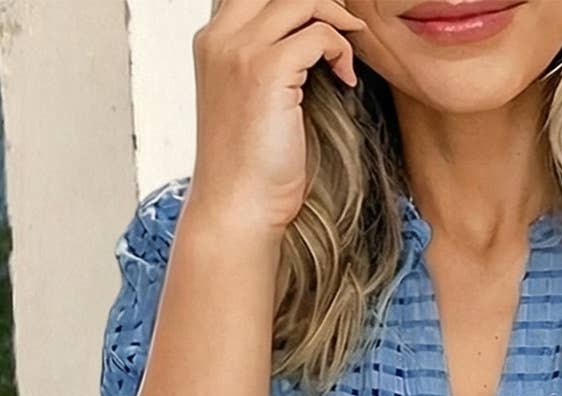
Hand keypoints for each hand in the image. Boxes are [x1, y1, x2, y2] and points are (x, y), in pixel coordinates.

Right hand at [190, 0, 366, 237]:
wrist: (236, 209)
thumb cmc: (248, 168)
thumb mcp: (249, 101)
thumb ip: (264, 62)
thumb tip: (308, 39)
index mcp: (212, 41)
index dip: (294, 3)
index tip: (322, 21)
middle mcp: (220, 37)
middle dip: (318, 1)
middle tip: (344, 26)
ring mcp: (241, 51)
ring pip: (302, 0)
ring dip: (336, 20)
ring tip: (349, 51)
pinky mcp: (267, 70)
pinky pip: (320, 34)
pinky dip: (341, 51)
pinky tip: (345, 80)